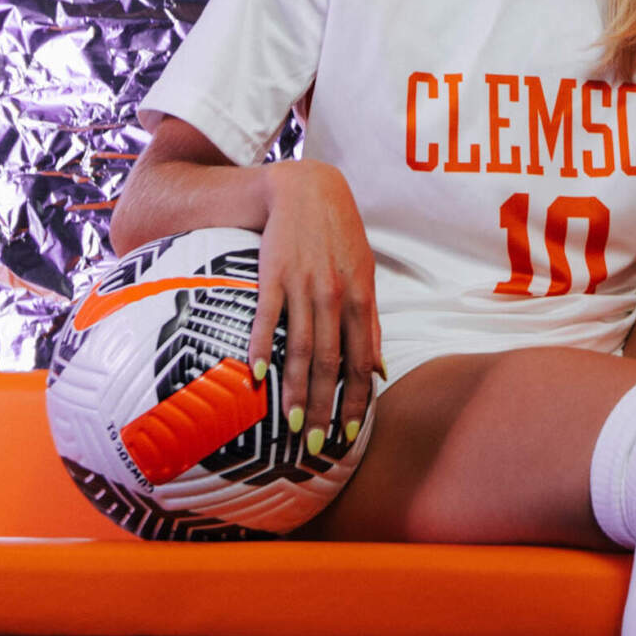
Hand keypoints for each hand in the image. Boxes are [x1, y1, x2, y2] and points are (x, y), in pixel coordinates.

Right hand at [250, 160, 382, 447]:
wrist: (307, 189)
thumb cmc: (340, 237)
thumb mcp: (365, 277)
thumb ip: (370, 325)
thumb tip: (380, 372)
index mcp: (360, 300)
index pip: (360, 363)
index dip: (356, 402)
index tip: (350, 436)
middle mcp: (334, 297)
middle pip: (331, 364)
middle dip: (326, 409)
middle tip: (317, 446)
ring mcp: (303, 286)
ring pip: (301, 348)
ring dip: (297, 390)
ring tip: (292, 424)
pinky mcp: (273, 274)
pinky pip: (267, 317)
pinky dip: (261, 346)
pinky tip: (256, 376)